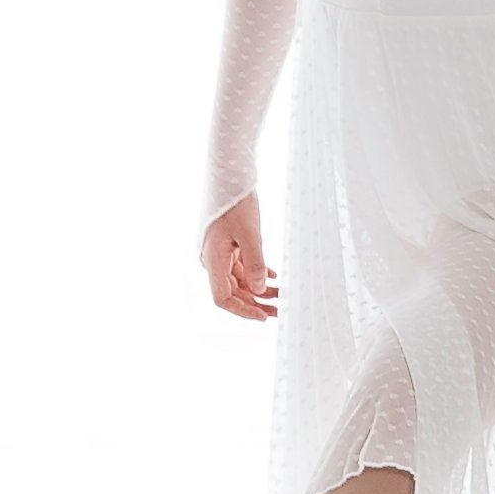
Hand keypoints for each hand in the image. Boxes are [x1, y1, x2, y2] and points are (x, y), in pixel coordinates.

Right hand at [201, 195, 278, 321]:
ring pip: (239, 280)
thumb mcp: (250, 234)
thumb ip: (255, 264)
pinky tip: (273, 276)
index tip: (263, 316)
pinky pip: (242, 267)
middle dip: (255, 303)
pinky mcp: (228, 245)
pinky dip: (257, 273)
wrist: (228, 176)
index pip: (223, 298)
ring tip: (281, 295)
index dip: (242, 310)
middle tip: (279, 311)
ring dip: (259, 289)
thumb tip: (259, 289)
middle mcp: (214, 260)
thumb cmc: (235, 202)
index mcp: (213, 260)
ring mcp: (220, 253)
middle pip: (232, 292)